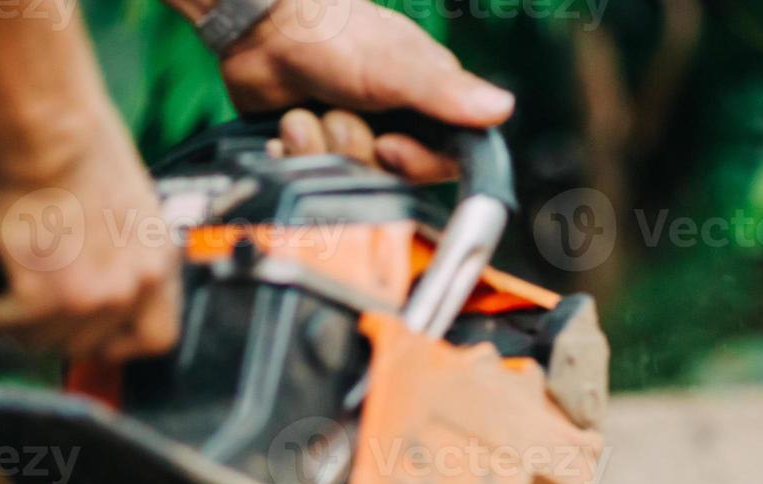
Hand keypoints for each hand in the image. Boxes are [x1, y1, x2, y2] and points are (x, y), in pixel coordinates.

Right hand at [0, 105, 179, 361]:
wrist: (55, 134)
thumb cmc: (83, 153)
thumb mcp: (132, 213)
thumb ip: (123, 255)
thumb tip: (94, 276)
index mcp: (161, 264)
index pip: (158, 337)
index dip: (123, 344)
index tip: (100, 340)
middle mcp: (137, 286)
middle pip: (98, 344)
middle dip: (65, 335)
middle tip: (39, 321)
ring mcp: (97, 295)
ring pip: (55, 341)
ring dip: (27, 329)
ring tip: (12, 310)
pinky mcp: (50, 294)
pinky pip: (17, 324)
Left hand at [217, 0, 514, 179]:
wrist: (260, 26)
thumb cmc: (334, 34)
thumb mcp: (397, 66)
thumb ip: (446, 94)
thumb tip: (502, 108)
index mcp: (426, 108)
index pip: (443, 163)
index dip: (415, 164)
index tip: (389, 147)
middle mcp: (393, 127)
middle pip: (391, 178)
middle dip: (357, 151)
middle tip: (337, 115)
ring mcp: (352, 139)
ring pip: (348, 178)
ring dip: (319, 146)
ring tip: (304, 114)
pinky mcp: (315, 149)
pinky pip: (311, 177)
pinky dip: (294, 153)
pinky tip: (287, 126)